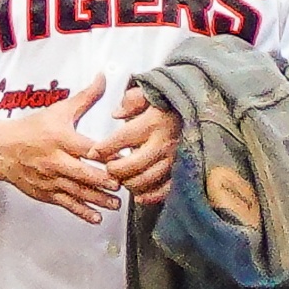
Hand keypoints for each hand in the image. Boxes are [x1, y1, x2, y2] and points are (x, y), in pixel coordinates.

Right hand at [0, 75, 120, 223]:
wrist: (0, 149)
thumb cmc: (31, 129)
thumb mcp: (58, 110)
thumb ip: (85, 98)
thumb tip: (103, 78)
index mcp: (60, 139)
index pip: (88, 148)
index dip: (107, 154)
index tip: (124, 157)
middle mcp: (55, 160)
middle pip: (84, 174)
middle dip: (105, 181)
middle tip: (123, 184)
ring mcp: (49, 179)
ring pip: (78, 192)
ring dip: (99, 199)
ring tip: (116, 203)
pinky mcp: (45, 192)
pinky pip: (66, 204)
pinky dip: (82, 212)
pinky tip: (96, 217)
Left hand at [92, 83, 179, 206]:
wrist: (196, 110)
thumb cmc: (167, 103)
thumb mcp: (148, 93)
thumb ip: (131, 101)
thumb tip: (116, 114)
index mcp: (153, 122)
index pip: (123, 138)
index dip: (105, 147)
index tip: (92, 152)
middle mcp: (164, 142)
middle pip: (135, 164)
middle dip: (115, 169)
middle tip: (106, 169)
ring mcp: (174, 158)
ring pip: (148, 179)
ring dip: (130, 183)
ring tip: (120, 180)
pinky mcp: (182, 170)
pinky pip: (166, 188)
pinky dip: (152, 195)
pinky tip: (139, 196)